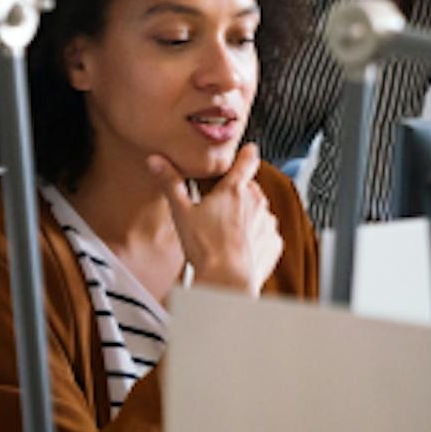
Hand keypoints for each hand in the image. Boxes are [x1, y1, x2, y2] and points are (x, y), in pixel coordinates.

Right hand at [147, 143, 282, 295]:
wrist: (227, 281)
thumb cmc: (204, 247)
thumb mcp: (181, 211)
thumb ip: (170, 182)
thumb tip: (155, 160)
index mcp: (234, 189)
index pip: (247, 160)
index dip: (247, 154)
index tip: (248, 150)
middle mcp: (257, 201)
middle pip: (250, 188)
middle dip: (237, 195)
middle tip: (217, 210)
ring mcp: (268, 222)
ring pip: (259, 211)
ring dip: (247, 216)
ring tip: (225, 233)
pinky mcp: (275, 242)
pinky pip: (266, 233)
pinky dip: (255, 237)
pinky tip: (239, 247)